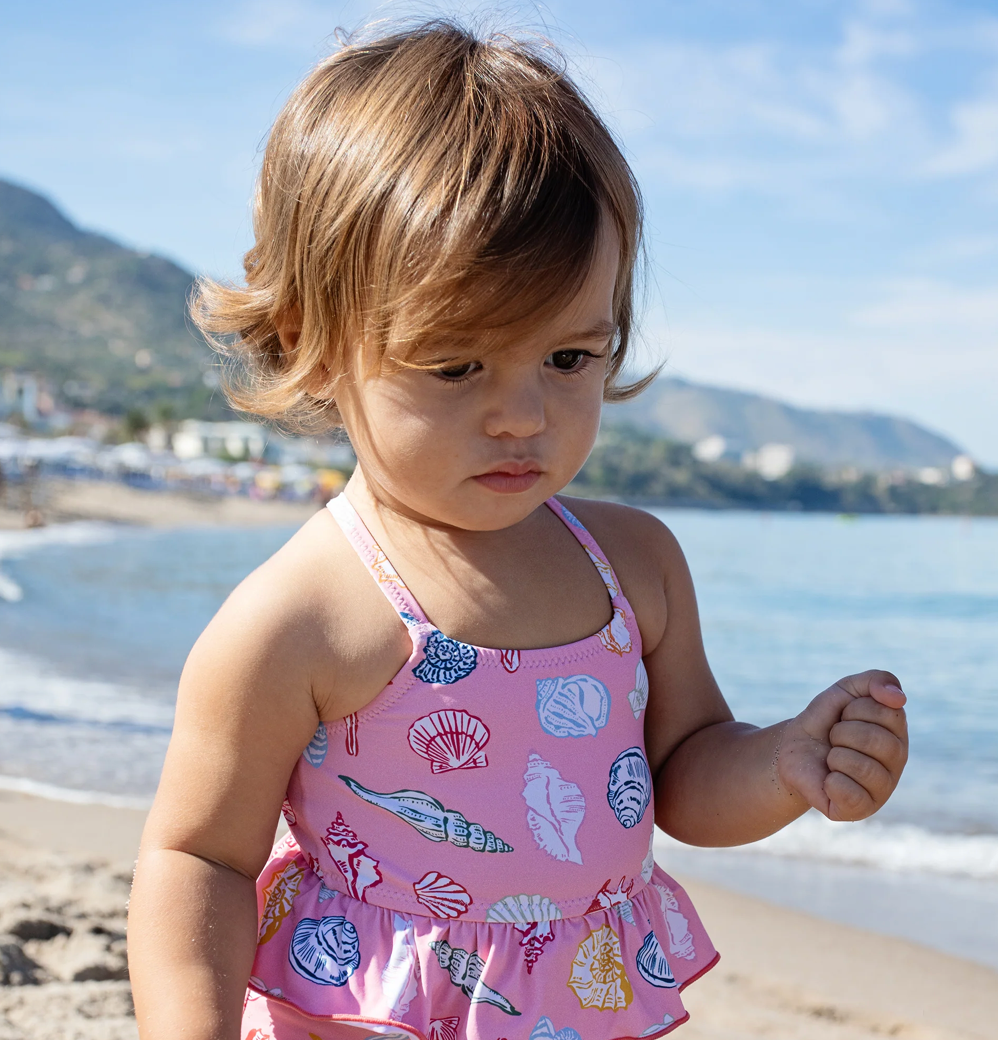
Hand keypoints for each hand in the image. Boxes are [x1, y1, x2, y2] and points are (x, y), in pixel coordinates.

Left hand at [776, 670, 907, 820]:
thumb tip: (899, 698)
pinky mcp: (861, 810)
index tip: (846, 716)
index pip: (887, 712)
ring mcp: (882, 790)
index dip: (855, 709)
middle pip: (876, 740)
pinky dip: (831, 782)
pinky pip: (849, 794)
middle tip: (835, 738)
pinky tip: (830, 780)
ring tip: (832, 759)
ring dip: (835, 756)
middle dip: (843, 732)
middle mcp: (897, 764)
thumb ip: (875, 681)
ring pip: (862, 766)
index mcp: (898, 734)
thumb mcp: (845, 691)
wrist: (793, 749)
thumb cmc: (824, 721)